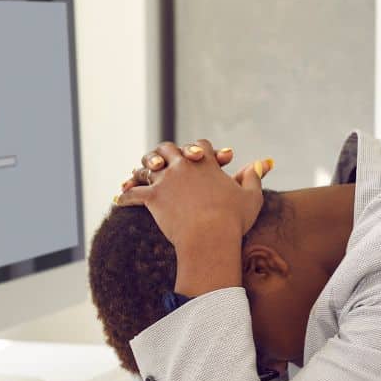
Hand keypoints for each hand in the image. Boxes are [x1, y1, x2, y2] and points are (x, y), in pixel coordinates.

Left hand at [114, 140, 272, 296]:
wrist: (211, 236)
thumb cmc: (233, 220)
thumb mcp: (251, 197)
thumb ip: (254, 177)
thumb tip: (262, 163)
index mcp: (206, 163)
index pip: (201, 144)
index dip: (199, 148)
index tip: (198, 154)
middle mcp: (183, 166)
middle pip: (168, 148)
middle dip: (163, 152)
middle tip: (159, 160)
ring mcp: (166, 180)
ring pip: (146, 167)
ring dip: (140, 171)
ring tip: (133, 178)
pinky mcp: (152, 197)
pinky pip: (133, 193)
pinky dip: (124, 196)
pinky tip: (118, 200)